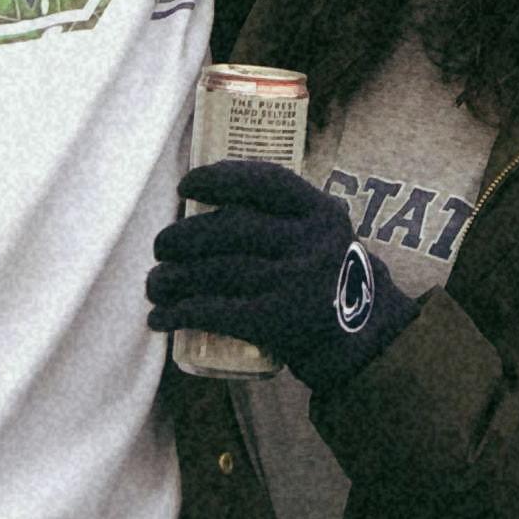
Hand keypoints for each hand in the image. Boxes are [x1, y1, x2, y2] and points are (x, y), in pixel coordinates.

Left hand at [148, 159, 419, 393]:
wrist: (365, 339)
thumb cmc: (329, 279)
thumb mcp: (324, 234)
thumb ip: (286, 214)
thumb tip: (212, 195)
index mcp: (321, 213)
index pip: (265, 181)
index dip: (219, 178)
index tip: (186, 185)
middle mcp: (310, 243)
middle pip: (230, 229)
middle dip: (183, 236)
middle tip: (161, 245)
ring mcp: (294, 282)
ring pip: (216, 270)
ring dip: (172, 277)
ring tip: (154, 283)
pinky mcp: (276, 321)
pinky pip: (216, 311)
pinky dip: (179, 313)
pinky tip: (159, 317)